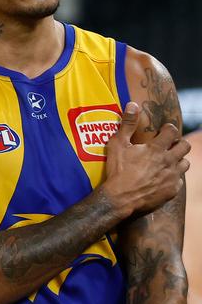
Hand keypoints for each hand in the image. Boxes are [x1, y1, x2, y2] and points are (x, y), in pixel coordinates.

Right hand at [102, 102, 190, 216]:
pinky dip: (173, 177)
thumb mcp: (117, 144)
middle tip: (168, 145)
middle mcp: (168, 161)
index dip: (169, 129)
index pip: (172, 132)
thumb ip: (127, 124)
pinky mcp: (172, 190)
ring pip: (186, 163)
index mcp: (156, 149)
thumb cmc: (118, 170)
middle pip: (184, 146)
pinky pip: (179, 180)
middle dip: (178, 143)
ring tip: (167, 161)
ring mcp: (172, 177)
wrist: (121, 199)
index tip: (164, 130)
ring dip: (178, 160)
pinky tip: (162, 178)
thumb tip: (133, 104)